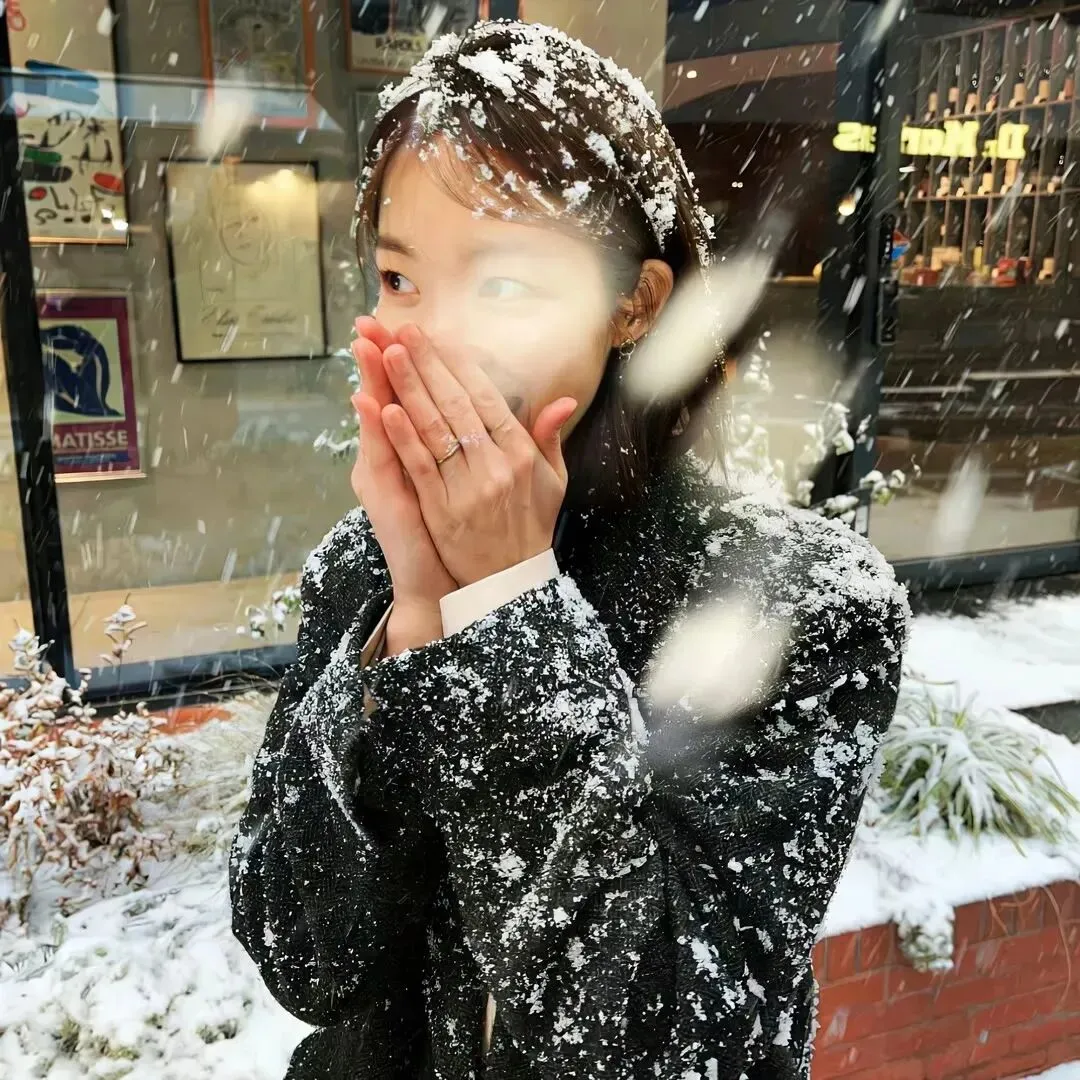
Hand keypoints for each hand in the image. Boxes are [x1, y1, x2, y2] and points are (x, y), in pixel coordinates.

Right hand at [350, 318, 456, 633]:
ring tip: (364, 342)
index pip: (412, 396)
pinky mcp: (384, 498)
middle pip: (389, 398)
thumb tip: (501, 402)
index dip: (410, 362)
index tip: (408, 325)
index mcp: (417, 450)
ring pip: (379, 419)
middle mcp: (393, 458)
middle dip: (384, 358)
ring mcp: (384, 476)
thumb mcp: (471, 482)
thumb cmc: (459, 532)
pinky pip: (381, 458)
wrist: (441, 583)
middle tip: (371, 319)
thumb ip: (486, 440)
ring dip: (372, 379)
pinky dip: (375, 430)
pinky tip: (367, 401)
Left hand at [379, 324, 576, 587]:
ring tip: (385, 353)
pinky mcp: (442, 511)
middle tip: (402, 330)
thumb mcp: (553, 481)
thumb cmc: (531, 527)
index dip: (459, 365)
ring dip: (408, 388)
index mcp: (520, 453)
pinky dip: (403, 437)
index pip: (486, 398)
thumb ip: (550, 438)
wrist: (512, 584)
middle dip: (427, 364)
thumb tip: (563, 399)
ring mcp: (467, 488)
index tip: (438, 335)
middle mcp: (495, 466)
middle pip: (456, 404)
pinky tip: (385, 408)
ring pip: (434, 428)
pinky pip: (419, 467)